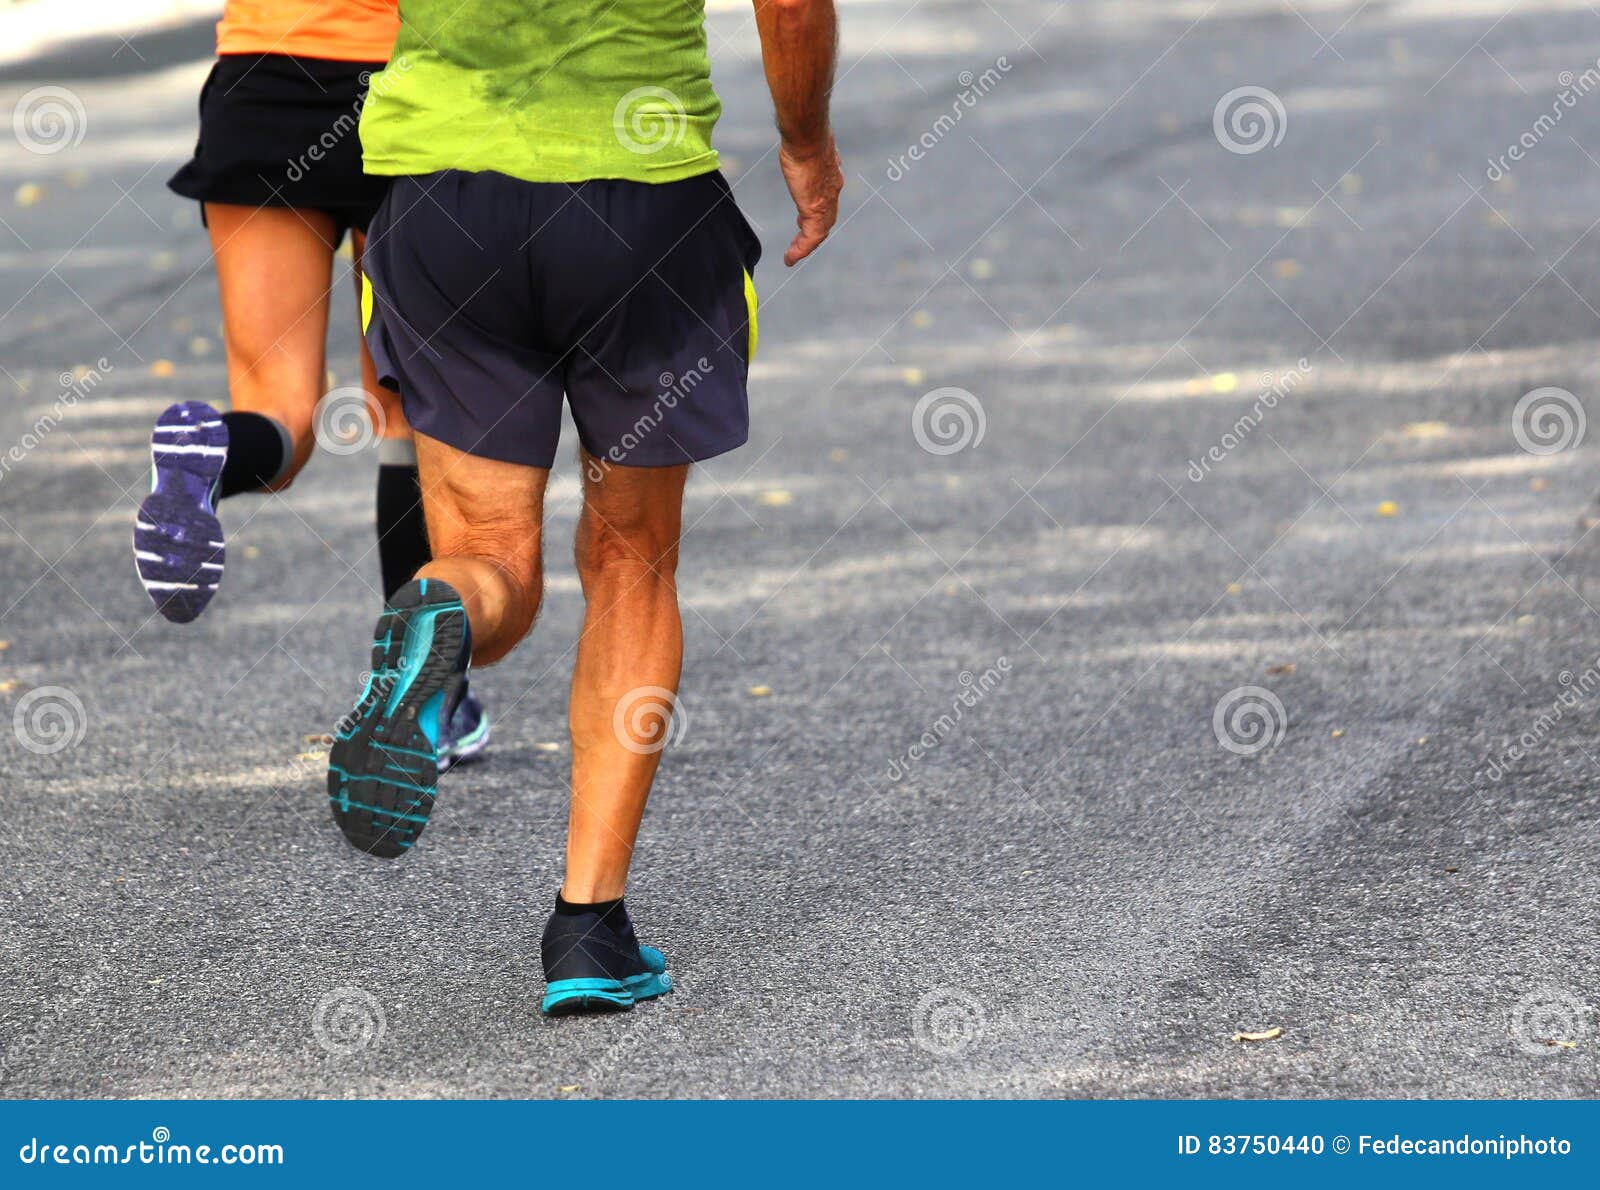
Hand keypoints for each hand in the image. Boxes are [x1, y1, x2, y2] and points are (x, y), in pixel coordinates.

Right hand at [779, 136, 842, 265]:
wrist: (807, 135)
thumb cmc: (803, 134)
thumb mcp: (805, 145)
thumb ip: (803, 149)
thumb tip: (796, 138)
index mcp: (831, 175)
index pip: (828, 199)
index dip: (819, 210)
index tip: (804, 216)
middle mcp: (833, 190)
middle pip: (827, 218)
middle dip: (815, 231)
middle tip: (801, 241)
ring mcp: (826, 201)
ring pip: (820, 231)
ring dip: (807, 244)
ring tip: (793, 254)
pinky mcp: (815, 209)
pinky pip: (811, 237)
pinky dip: (801, 250)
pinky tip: (789, 258)